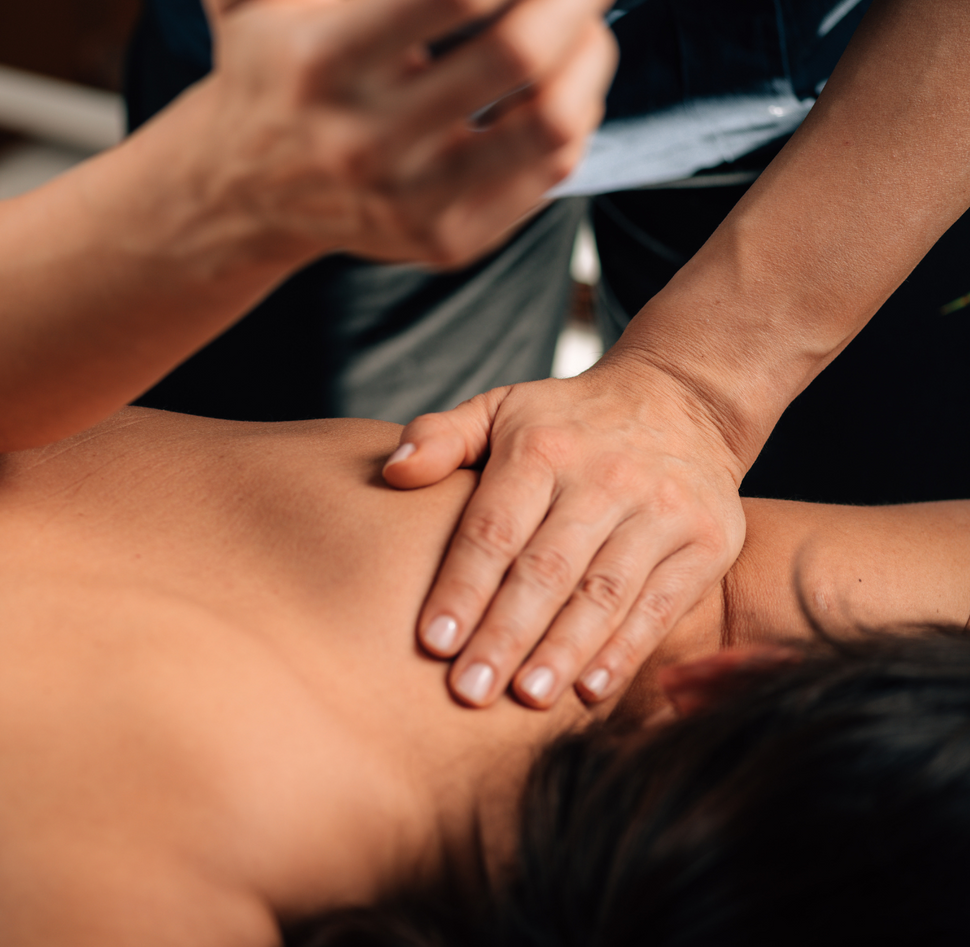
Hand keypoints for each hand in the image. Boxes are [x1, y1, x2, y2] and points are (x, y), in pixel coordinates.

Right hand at [187, 0, 625, 267]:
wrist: (242, 190)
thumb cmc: (261, 63)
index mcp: (320, 61)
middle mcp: (364, 141)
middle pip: (518, 52)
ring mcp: (410, 200)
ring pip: (551, 122)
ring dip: (593, 51)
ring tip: (587, 15)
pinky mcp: (446, 238)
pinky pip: (549, 172)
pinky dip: (575, 111)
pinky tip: (559, 79)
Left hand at [382, 361, 745, 707]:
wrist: (684, 399)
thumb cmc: (568, 420)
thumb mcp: (500, 407)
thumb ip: (441, 437)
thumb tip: (394, 473)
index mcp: (542, 448)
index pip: (494, 528)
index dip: (463, 586)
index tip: (432, 642)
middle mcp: (604, 478)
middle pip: (547, 569)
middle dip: (506, 634)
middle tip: (469, 690)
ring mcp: (660, 511)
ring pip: (604, 593)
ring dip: (564, 650)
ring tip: (527, 698)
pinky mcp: (705, 541)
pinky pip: (662, 604)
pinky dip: (627, 650)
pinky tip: (590, 689)